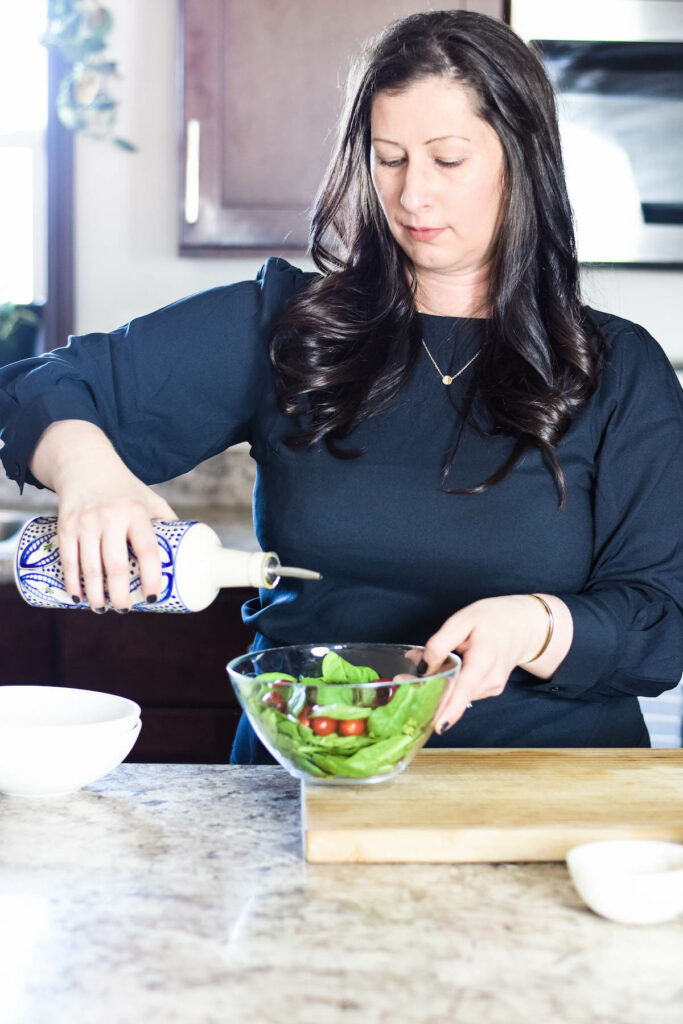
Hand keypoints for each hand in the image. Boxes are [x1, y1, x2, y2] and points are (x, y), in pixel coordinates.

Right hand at [30, 421, 176, 610]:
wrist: (85, 463)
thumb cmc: (123, 487)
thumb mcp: (150, 499)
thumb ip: (166, 523)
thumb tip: (186, 554)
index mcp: (136, 512)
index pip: (147, 550)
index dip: (151, 576)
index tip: (152, 597)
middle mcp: (111, 517)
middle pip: (115, 565)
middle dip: (119, 594)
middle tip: (124, 609)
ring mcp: (86, 522)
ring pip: (90, 567)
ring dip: (95, 594)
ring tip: (103, 608)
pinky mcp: (66, 525)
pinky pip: (68, 559)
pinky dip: (72, 582)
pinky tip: (77, 597)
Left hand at [418, 595, 555, 733]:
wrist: (523, 625)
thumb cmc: (493, 618)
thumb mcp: (463, 620)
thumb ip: (440, 643)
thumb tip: (422, 667)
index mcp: (485, 658)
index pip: (466, 688)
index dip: (451, 708)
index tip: (438, 725)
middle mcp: (490, 679)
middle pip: (455, 695)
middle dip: (428, 693)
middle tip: (402, 679)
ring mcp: (491, 688)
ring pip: (457, 695)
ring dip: (437, 686)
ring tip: (423, 666)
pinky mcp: (489, 691)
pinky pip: (463, 692)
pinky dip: (449, 685)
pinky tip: (444, 670)